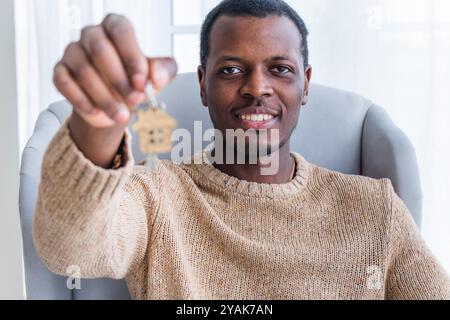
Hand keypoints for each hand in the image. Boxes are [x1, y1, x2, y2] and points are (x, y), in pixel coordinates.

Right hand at [53, 14, 177, 128]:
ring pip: (83, 71)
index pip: (121, 31)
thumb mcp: (158, 74)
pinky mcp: (60, 71)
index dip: (131, 58)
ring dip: (104, 98)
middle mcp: (92, 34)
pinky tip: (97, 112)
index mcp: (116, 27)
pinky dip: (82, 101)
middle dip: (120, 81)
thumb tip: (156, 77)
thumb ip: (164, 70)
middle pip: (99, 51)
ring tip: (121, 115)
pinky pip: (64, 83)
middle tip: (135, 100)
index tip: (142, 83)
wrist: (118, 102)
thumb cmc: (137, 81)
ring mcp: (73, 51)